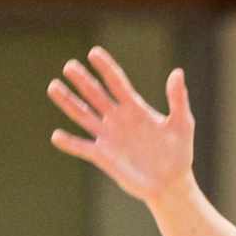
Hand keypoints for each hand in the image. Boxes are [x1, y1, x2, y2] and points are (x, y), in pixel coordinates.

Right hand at [47, 47, 195, 204]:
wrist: (171, 183)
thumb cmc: (179, 152)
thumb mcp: (182, 124)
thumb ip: (178, 99)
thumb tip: (177, 72)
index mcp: (135, 108)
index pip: (117, 82)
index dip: (106, 67)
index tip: (94, 52)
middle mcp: (117, 118)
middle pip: (96, 94)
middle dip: (82, 80)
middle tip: (69, 66)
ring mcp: (108, 136)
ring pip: (83, 115)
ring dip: (68, 102)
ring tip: (53, 86)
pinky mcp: (102, 156)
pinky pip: (82, 147)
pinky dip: (69, 143)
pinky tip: (57, 136)